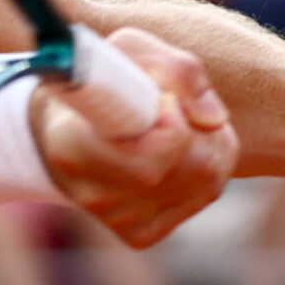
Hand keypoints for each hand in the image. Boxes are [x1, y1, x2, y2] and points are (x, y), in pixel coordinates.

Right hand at [32, 27, 236, 249]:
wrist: (72, 124)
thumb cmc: (103, 80)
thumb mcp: (129, 50)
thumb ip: (176, 70)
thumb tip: (213, 119)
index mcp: (72, 147)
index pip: (148, 161)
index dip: (173, 128)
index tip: (165, 100)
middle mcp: (92, 194)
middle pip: (192, 169)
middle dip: (201, 129)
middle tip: (177, 104)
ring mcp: (117, 220)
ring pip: (205, 183)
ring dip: (210, 143)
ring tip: (180, 121)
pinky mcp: (140, 233)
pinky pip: (202, 197)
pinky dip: (207, 167)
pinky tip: (181, 151)